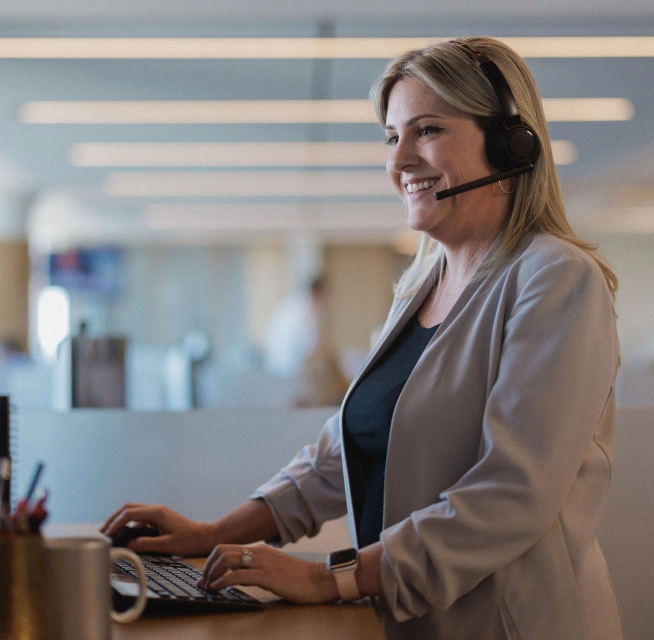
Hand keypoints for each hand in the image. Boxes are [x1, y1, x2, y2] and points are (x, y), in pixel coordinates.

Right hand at [100, 503, 215, 556]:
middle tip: (103, 531)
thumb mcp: (167, 545)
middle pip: (129, 507)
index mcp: (157, 513)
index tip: (107, 535)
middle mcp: (156, 509)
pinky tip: (126, 535)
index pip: (129, 513)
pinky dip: (129, 523)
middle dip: (114, 518)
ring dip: (121, 519)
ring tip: (111, 532)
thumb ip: (147, 544)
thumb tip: (129, 545)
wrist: (204, 536)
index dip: (115, 523)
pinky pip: (140, 517)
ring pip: (134, 511)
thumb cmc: (189, 541)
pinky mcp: (159, 518)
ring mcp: (158, 513)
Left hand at [199, 544, 338, 604]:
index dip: (212, 561)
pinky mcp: (265, 575)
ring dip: (212, 573)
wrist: (317, 580)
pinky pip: (237, 575)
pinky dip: (222, 581)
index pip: (227, 548)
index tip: (206, 576)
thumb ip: (256, 568)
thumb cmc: (297, 578)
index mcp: (259, 549)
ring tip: (208, 586)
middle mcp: (258, 552)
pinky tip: (217, 589)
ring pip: (226, 560)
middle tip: (203, 582)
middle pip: (222, 551)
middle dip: (207, 567)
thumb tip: (238, 576)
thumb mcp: (273, 568)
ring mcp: (261, 562)